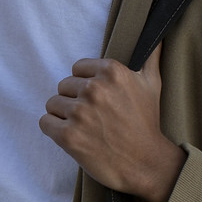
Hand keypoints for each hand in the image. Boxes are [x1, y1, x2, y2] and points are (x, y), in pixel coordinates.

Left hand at [39, 47, 184, 201]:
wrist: (146, 163)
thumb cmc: (147, 123)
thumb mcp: (152, 84)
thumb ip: (150, 57)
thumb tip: (156, 38)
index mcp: (111, 72)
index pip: (77, 68)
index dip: (84, 84)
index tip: (97, 99)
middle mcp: (94, 89)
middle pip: (63, 86)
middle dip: (74, 100)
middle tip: (92, 117)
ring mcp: (80, 113)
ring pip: (53, 104)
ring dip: (63, 116)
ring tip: (83, 128)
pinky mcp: (68, 136)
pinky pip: (45, 122)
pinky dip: (54, 129)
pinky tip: (70, 136)